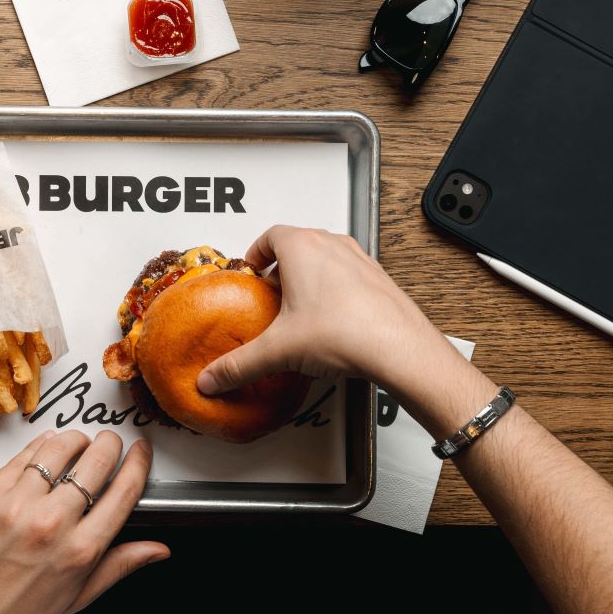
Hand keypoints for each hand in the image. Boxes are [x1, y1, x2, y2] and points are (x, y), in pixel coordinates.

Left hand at [0, 430, 167, 613]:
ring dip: (76, 439)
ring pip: (60, 449)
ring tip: (79, 441)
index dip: (138, 464)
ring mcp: (18, 505)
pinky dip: (42, 445)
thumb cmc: (12, 611)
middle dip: (109, 444)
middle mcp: (51, 525)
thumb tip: (157, 549)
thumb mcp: (76, 598)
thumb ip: (119, 566)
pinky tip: (47, 447)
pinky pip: (24, 455)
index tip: (140, 451)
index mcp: (79, 552)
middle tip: (109, 443)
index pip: (123, 492)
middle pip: (96, 461)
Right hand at [196, 226, 474, 405]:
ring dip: (309, 275)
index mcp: (301, 247)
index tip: (250, 269)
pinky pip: (348, 274)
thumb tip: (213, 377)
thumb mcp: (278, 350)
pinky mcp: (378, 278)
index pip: (269, 236)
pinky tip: (330, 320)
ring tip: (299, 307)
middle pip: (297, 243)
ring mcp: (359, 258)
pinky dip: (334, 288)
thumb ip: (238, 365)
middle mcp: (332, 245)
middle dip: (280, 267)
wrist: (399, 348)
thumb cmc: (347, 333)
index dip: (255, 253)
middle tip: (270, 291)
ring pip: (325, 256)